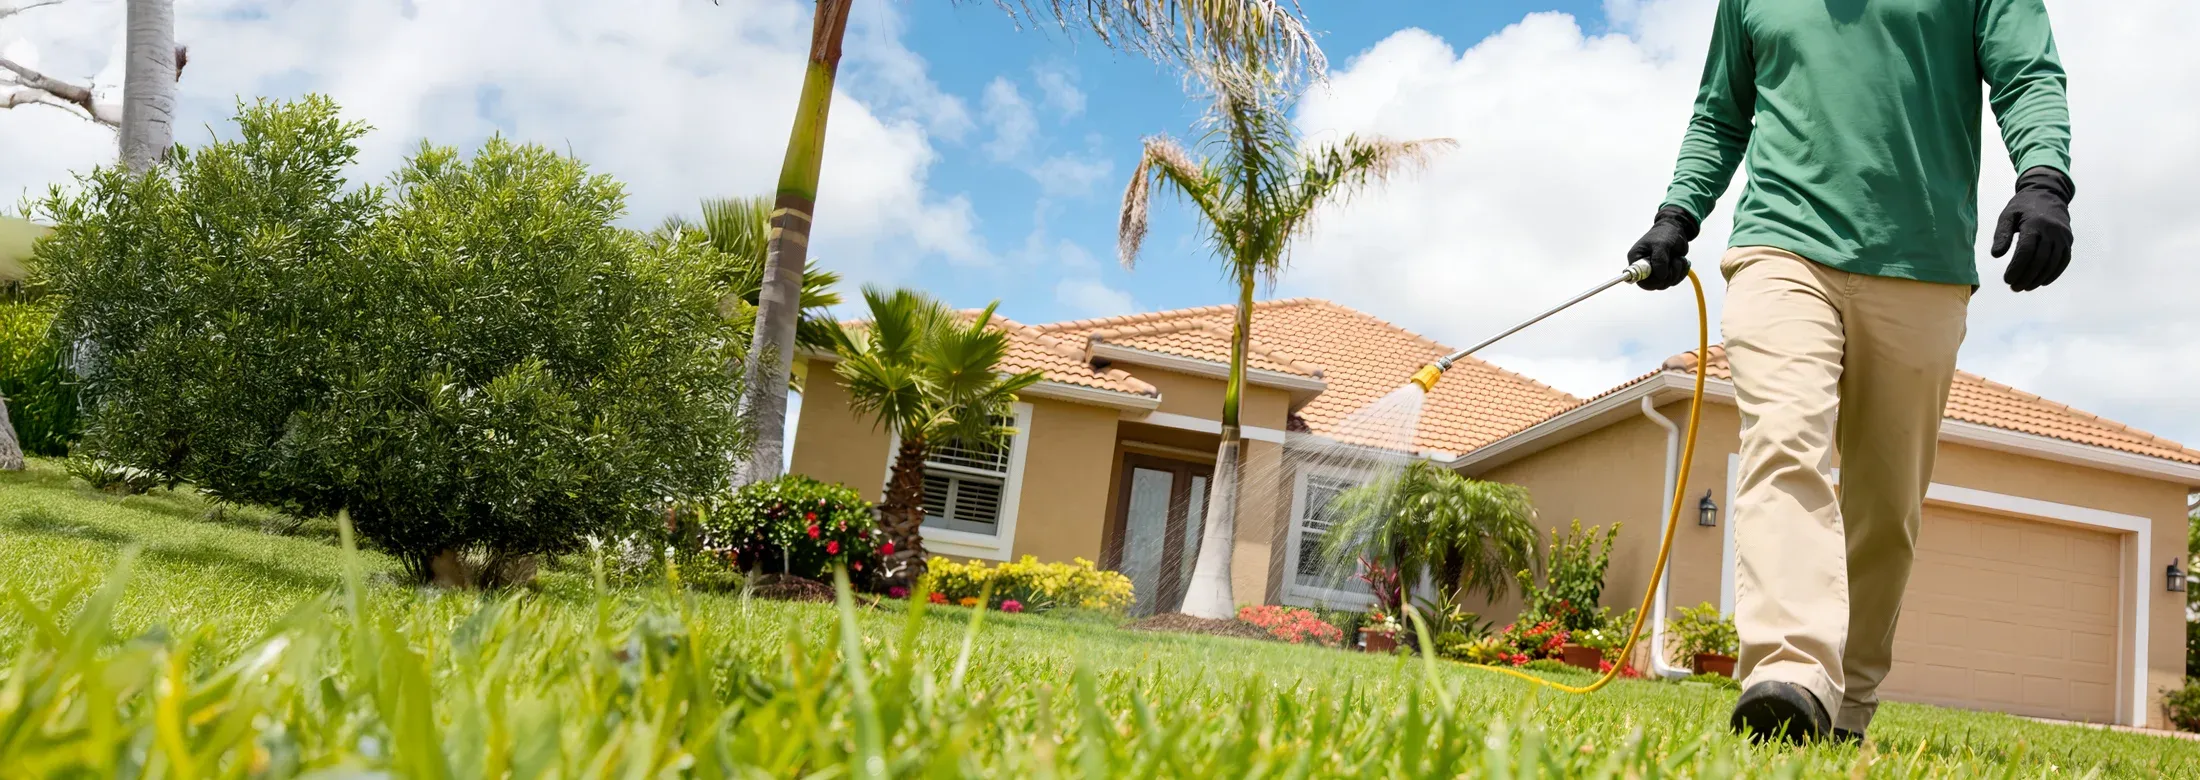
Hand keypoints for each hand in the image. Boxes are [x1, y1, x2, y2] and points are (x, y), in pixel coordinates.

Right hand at [1628, 205, 1698, 290]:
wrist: (1676, 229)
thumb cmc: (1665, 233)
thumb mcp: (1661, 244)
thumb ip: (1659, 259)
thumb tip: (1661, 276)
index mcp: (1636, 259)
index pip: (1637, 277)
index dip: (1650, 280)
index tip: (1662, 273)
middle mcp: (1643, 267)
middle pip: (1653, 284)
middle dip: (1668, 275)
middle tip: (1675, 262)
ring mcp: (1655, 271)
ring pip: (1665, 283)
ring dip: (1677, 272)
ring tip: (1679, 258)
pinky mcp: (1665, 272)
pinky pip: (1673, 281)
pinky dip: (1681, 272)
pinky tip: (1683, 262)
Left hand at [1992, 167, 2073, 291]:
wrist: (2048, 194)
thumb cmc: (2023, 206)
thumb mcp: (2008, 215)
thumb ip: (2001, 234)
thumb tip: (1996, 255)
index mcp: (2035, 224)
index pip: (2026, 251)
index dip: (2016, 268)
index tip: (2007, 279)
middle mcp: (2052, 231)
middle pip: (2040, 260)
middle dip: (2026, 277)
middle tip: (2014, 287)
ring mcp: (2063, 236)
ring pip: (2053, 263)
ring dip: (2039, 278)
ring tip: (2025, 287)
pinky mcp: (2069, 240)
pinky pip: (2064, 261)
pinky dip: (2053, 274)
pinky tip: (2041, 282)